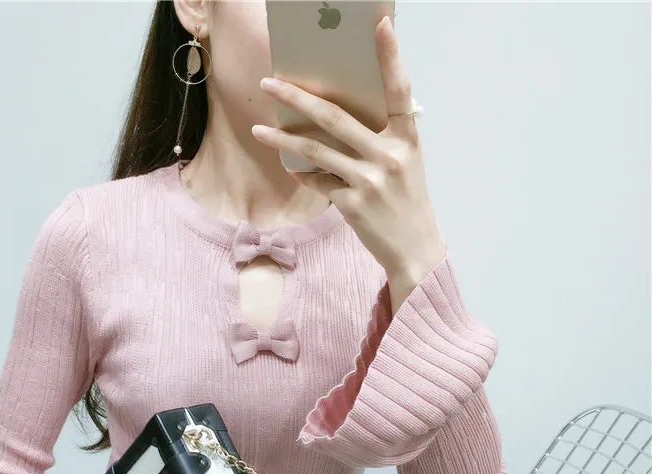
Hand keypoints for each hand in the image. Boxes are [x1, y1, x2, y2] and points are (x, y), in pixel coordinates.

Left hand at [251, 14, 446, 297]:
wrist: (414, 248)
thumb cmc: (406, 200)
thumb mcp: (405, 163)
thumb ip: (380, 137)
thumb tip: (334, 116)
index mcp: (407, 138)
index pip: (399, 89)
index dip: (391, 56)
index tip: (380, 25)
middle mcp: (389, 155)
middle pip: (334, 116)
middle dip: (296, 97)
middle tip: (269, 82)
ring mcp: (370, 180)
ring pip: (315, 150)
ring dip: (282, 138)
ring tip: (259, 129)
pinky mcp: (352, 204)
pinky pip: (317, 181)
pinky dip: (303, 174)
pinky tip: (291, 168)